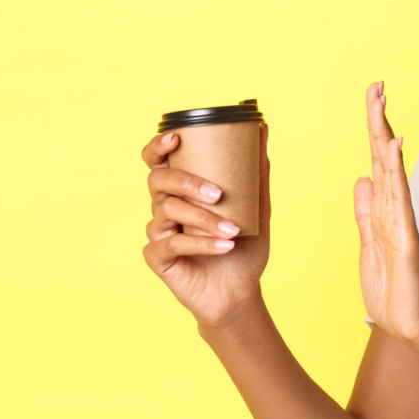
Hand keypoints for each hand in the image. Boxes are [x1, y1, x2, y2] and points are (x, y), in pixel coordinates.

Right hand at [141, 123, 271, 329]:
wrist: (239, 291)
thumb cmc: (244, 246)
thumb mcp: (257, 206)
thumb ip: (257, 170)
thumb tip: (262, 128)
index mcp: (182, 190)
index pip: (158, 161)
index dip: (158, 146)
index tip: (176, 137)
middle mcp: (165, 206)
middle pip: (159, 180)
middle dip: (187, 182)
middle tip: (218, 194)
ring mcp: (159, 231)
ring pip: (169, 211)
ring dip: (205, 219)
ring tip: (234, 231)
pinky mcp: (157, 257)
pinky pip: (172, 243)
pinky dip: (202, 243)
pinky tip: (225, 247)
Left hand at [353, 81, 418, 349]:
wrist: (411, 324)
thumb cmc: (393, 290)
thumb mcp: (368, 246)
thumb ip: (366, 213)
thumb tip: (361, 179)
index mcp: (383, 210)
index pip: (376, 161)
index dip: (373, 130)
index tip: (373, 99)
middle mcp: (394, 208)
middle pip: (384, 156)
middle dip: (378, 120)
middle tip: (376, 86)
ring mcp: (401, 220)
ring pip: (391, 168)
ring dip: (384, 135)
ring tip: (381, 104)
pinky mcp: (405, 237)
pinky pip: (398, 197)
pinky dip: (396, 170)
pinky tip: (394, 147)